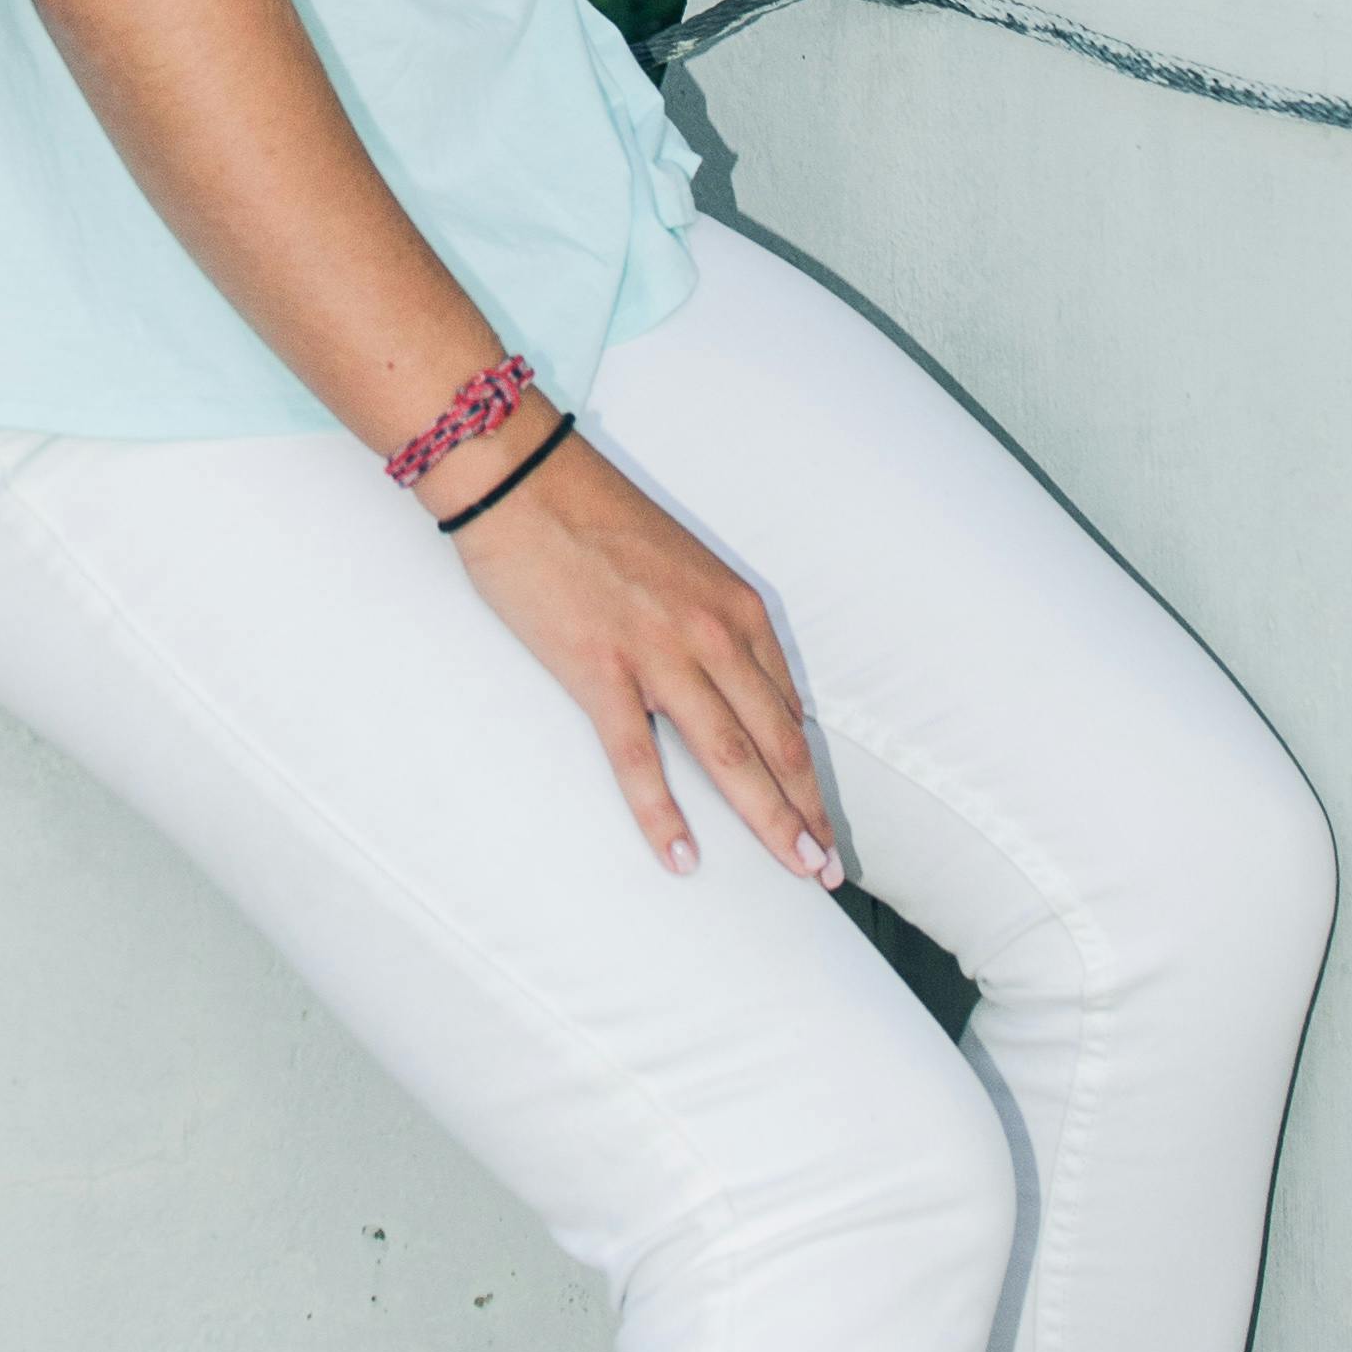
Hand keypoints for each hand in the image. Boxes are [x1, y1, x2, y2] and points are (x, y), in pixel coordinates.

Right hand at [451, 424, 841, 882]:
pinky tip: (683, 857)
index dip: (807, 771)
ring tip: (796, 870)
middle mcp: (713, 635)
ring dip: (770, 820)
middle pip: (775, 742)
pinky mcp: (600, 672)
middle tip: (828, 869)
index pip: (787, 709)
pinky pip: (638, 759)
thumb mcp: (682, 567)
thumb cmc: (595, 518)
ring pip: (730, 756)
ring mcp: (659, 656)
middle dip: (807, 811)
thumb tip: (742, 694)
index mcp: (735, 610)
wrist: (522, 481)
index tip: (818, 816)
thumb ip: (715, 628)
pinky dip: (663, 814)